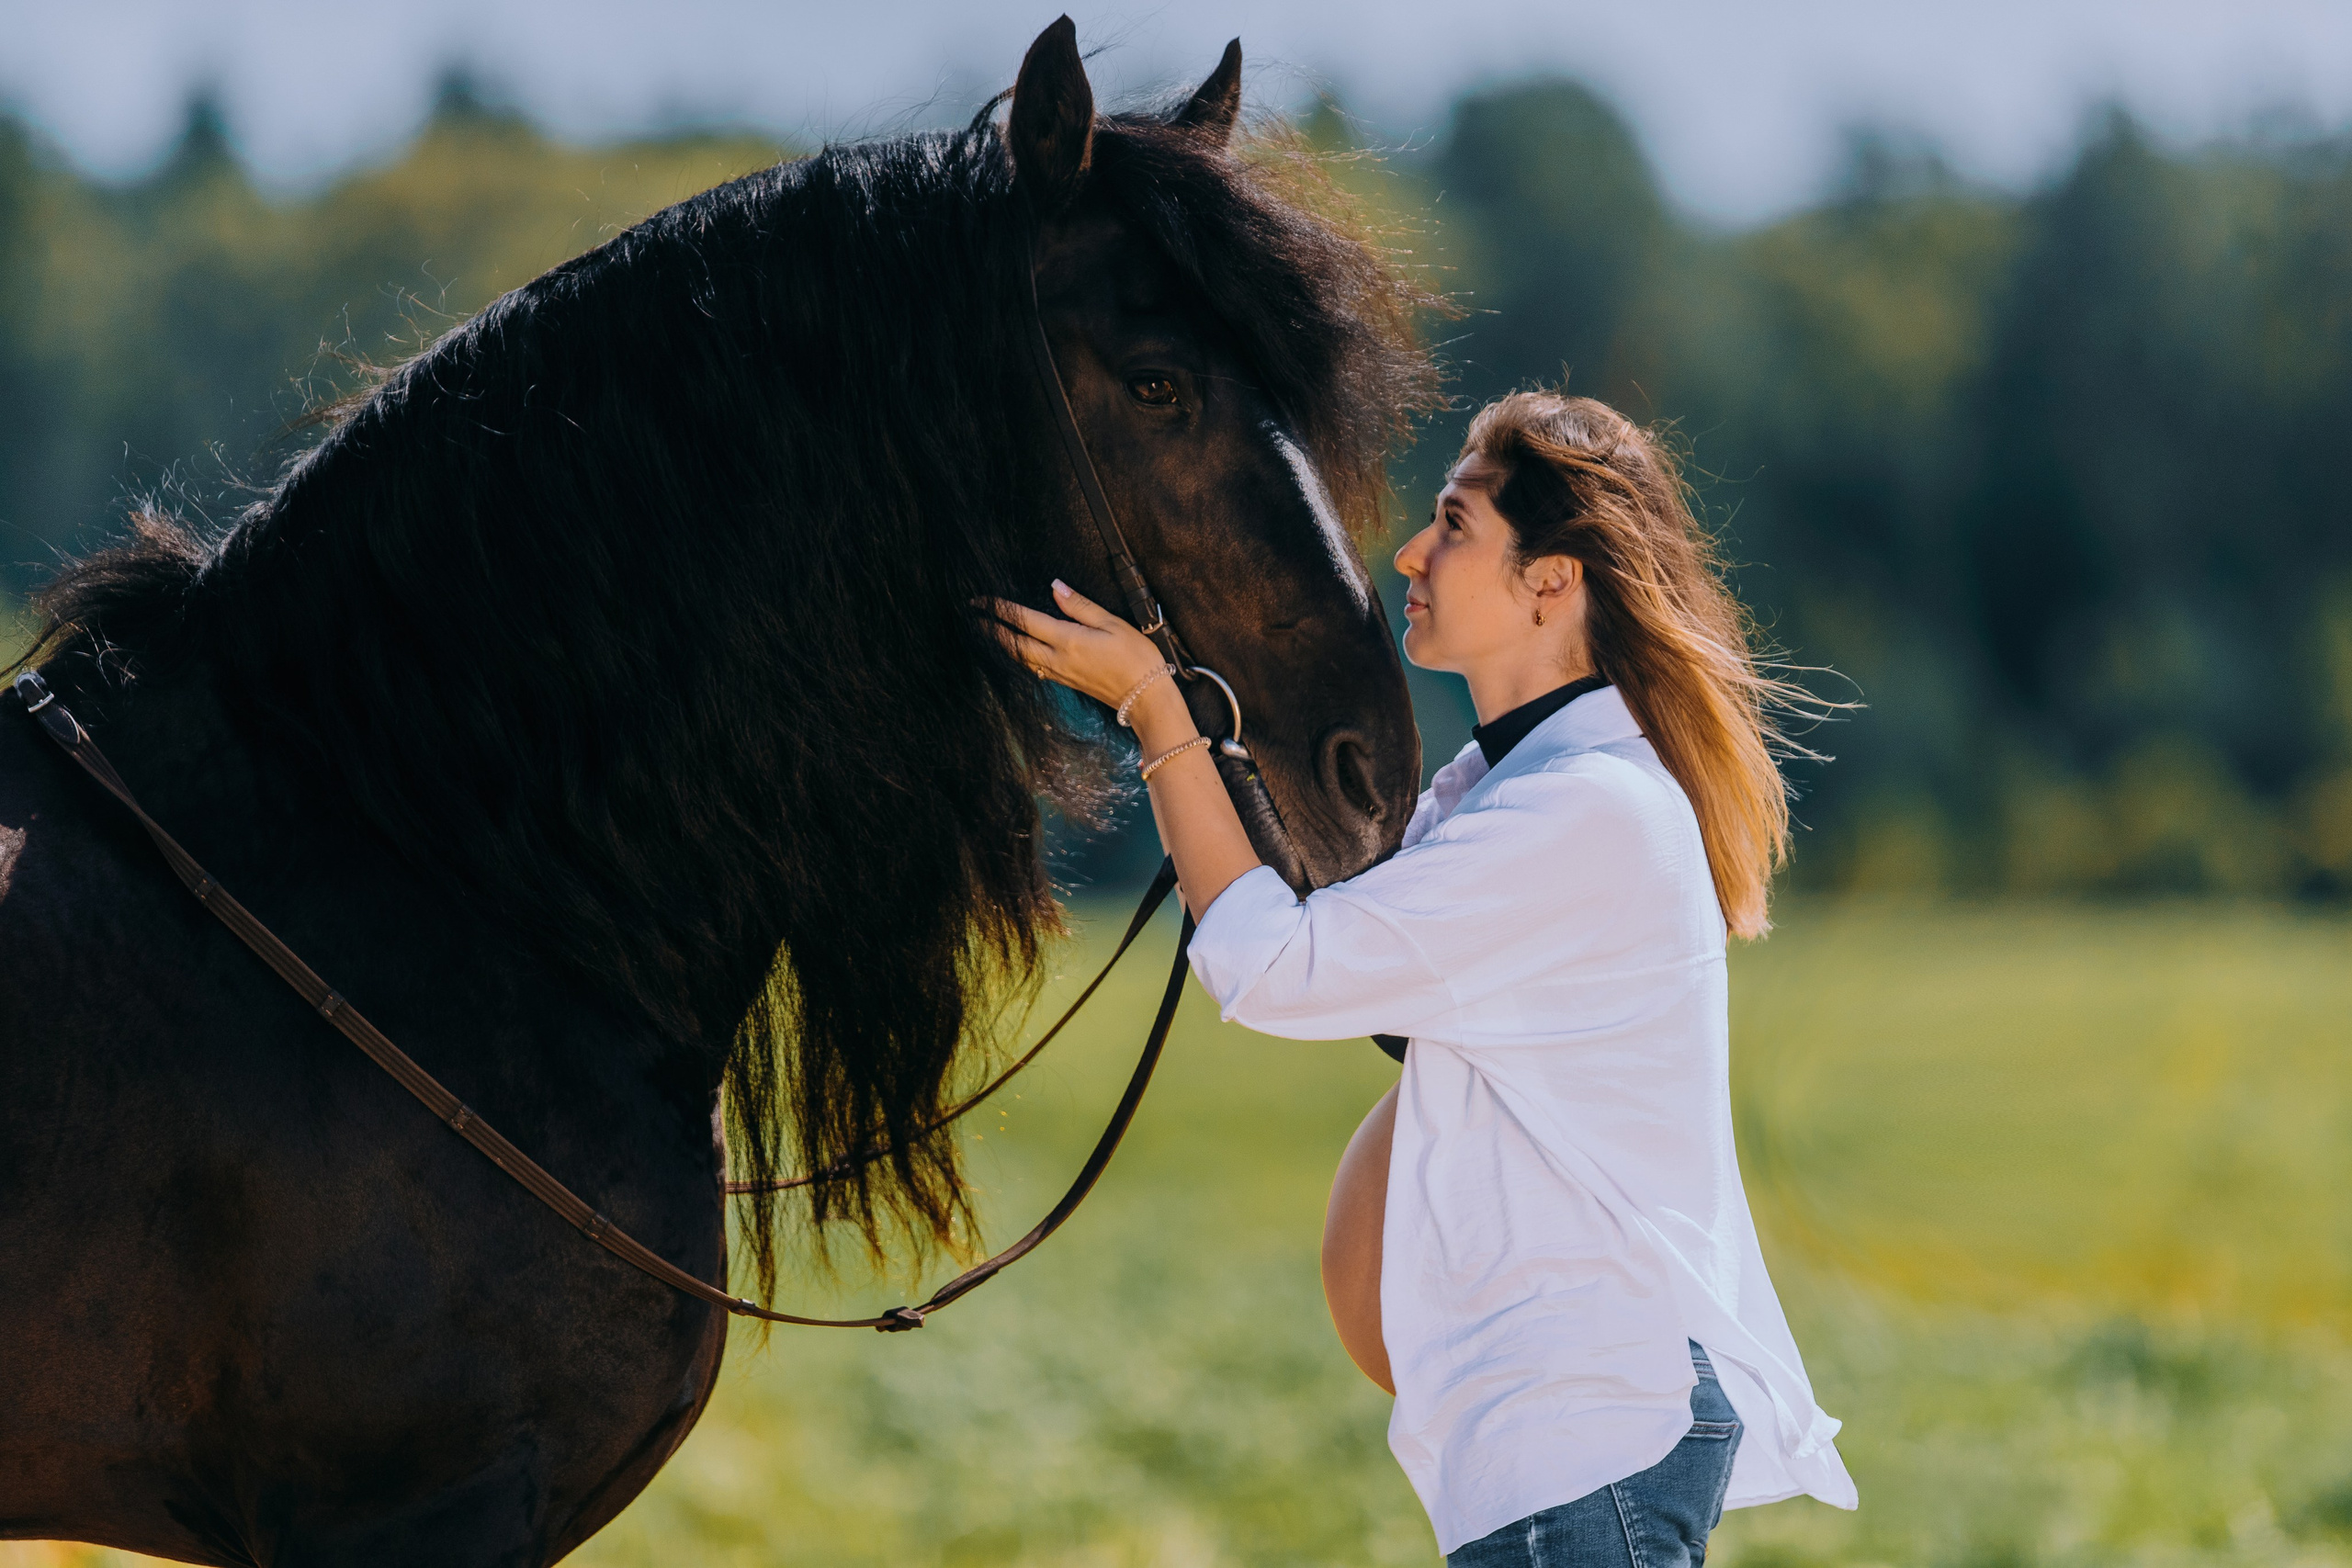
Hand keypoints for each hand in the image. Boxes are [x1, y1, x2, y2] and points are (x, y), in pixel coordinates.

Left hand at [989, 580, 1171, 710]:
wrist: (1146, 698)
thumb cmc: (1136, 659)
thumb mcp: (1112, 624)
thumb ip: (1080, 606)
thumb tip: (1056, 588)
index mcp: (1068, 641)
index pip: (1025, 621)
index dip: (1001, 609)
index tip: (981, 601)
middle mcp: (1058, 660)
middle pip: (1015, 644)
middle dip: (991, 630)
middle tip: (973, 617)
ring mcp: (1061, 674)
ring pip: (1022, 659)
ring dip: (1003, 645)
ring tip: (988, 633)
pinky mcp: (1067, 682)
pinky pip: (1034, 669)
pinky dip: (1019, 658)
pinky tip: (1018, 653)